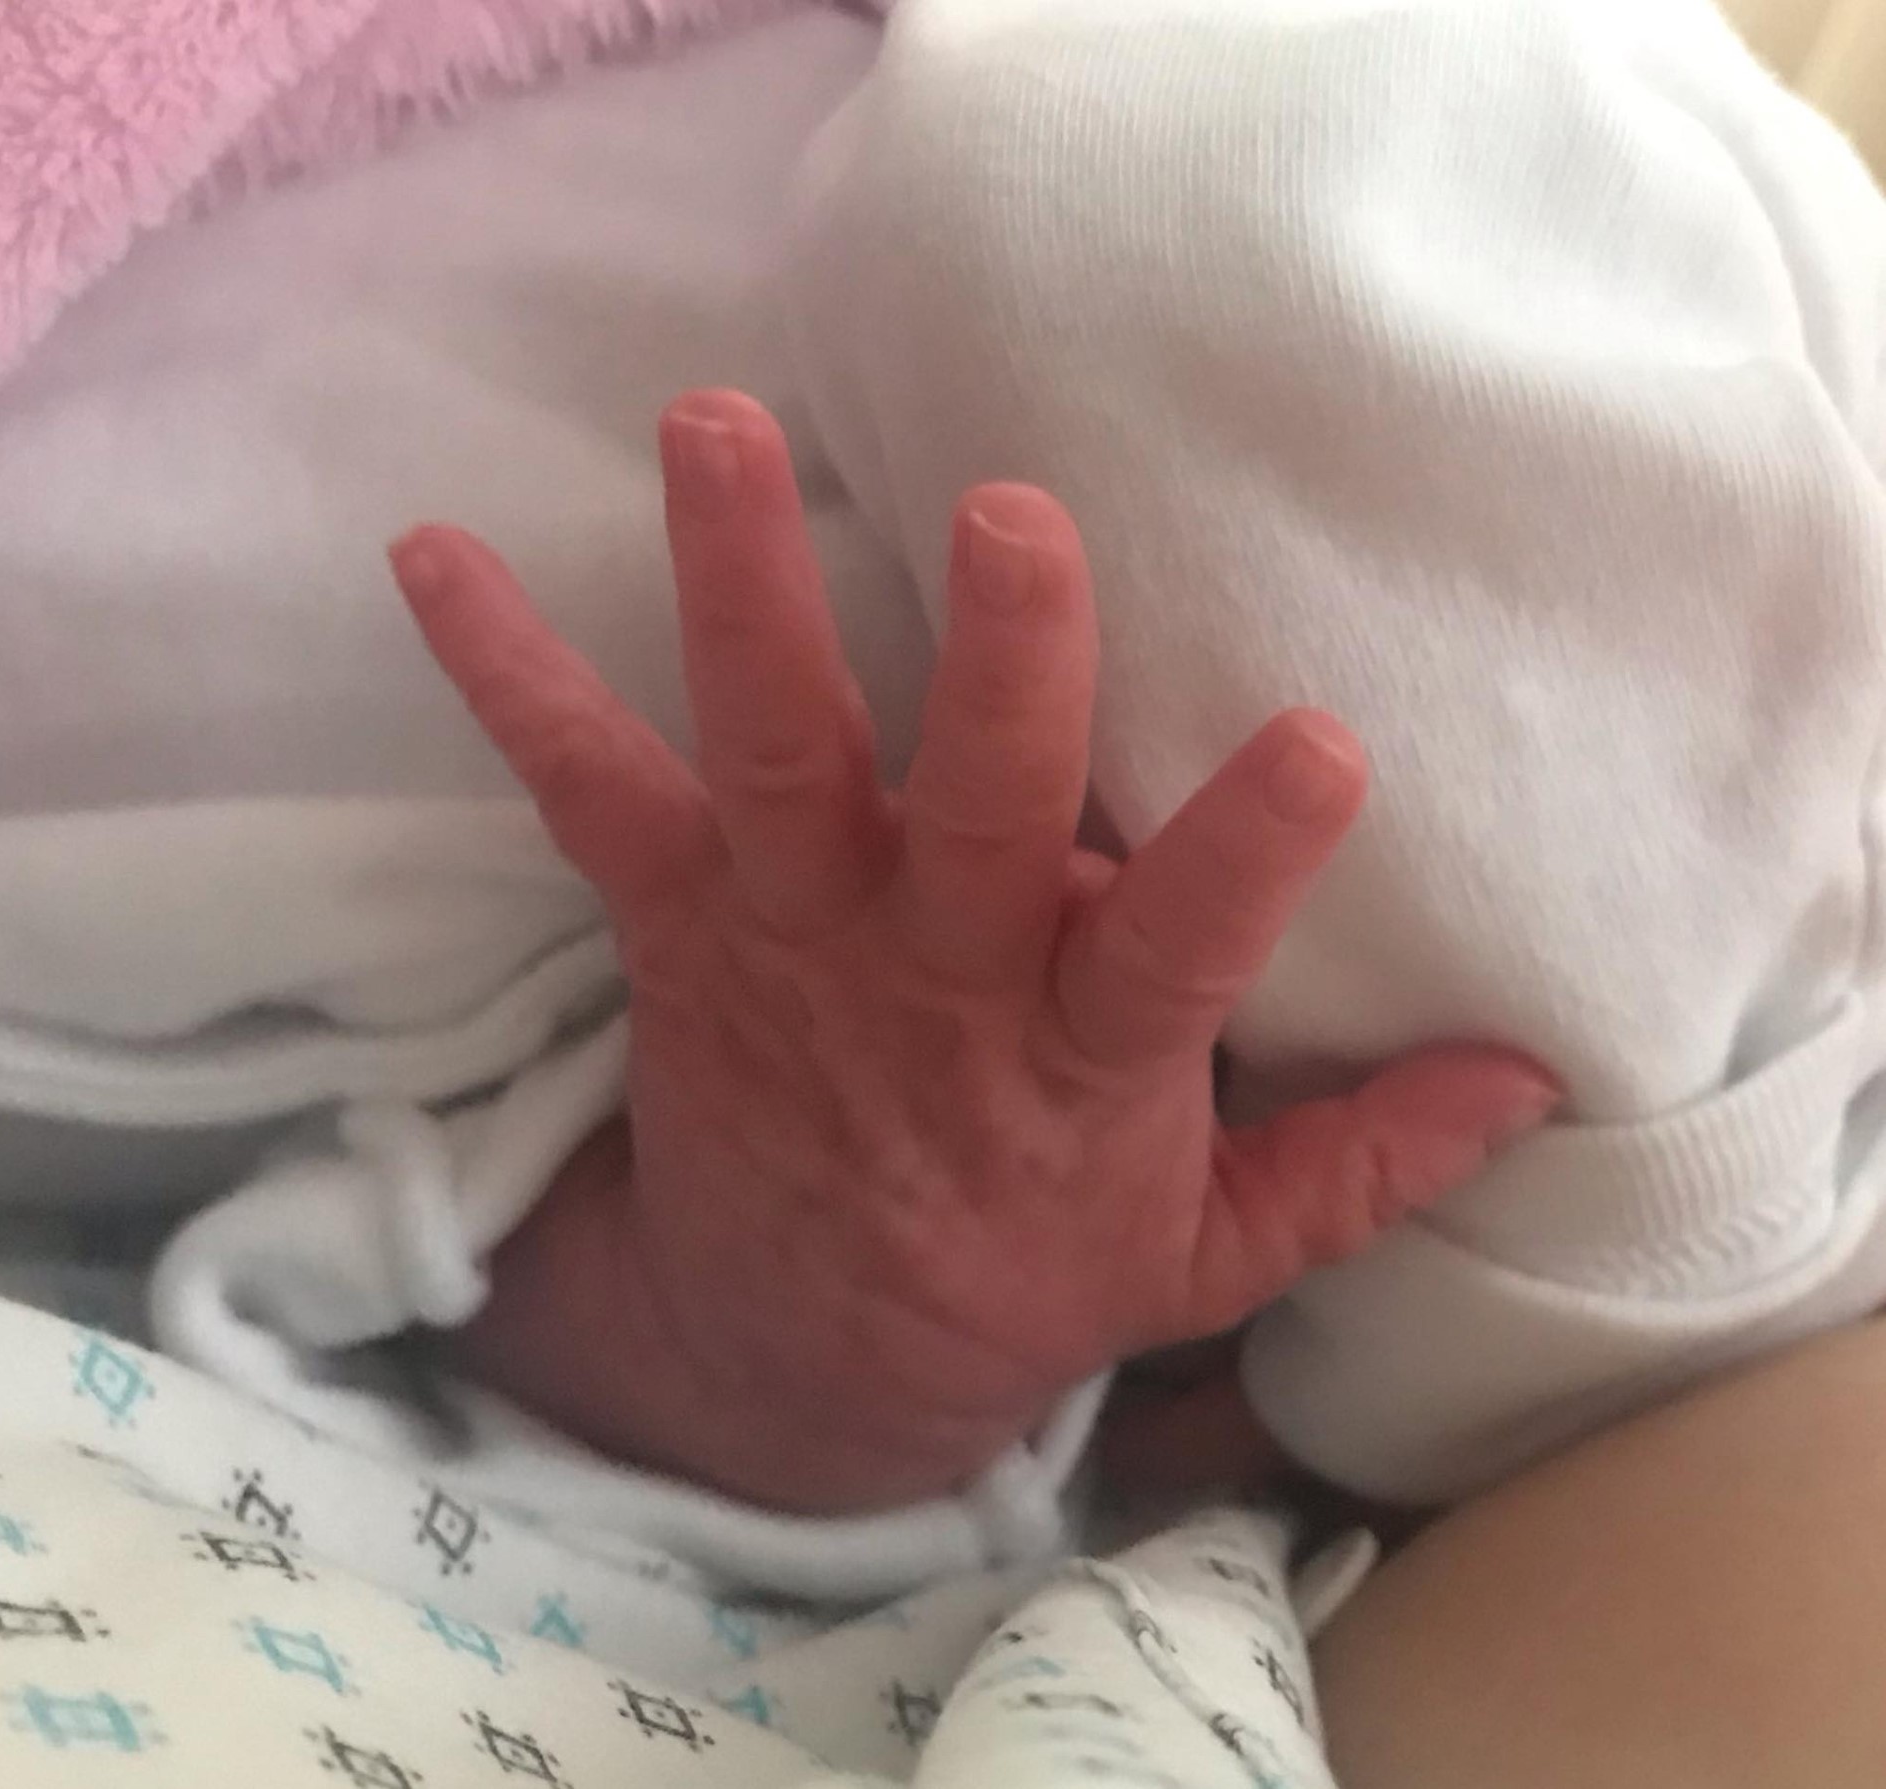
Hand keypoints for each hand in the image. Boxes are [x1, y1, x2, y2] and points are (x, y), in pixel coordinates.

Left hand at [389, 389, 1557, 1513]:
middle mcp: (929, 978)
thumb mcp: (1201, 1256)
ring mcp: (792, 934)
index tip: (1321, 742)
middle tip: (1016, 521)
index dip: (1242, 856)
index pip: (1182, 953)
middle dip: (1003, 678)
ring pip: (773, 759)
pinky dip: (512, 676)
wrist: (798, 1352)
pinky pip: (587, 789)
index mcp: (1078, 1057)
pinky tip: (432, 557)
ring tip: (710, 429)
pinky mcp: (681, 918)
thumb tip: (1525, 1079)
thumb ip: (1356, 1164)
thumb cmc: (1017, 1271)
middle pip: (975, 820)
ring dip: (742, 594)